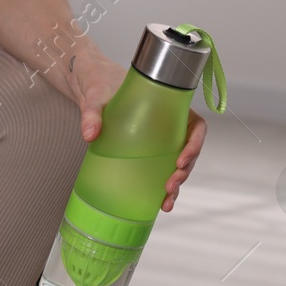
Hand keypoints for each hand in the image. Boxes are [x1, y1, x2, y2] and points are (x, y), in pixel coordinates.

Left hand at [71, 52, 206, 213]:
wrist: (89, 85)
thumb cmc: (99, 82)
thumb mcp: (96, 94)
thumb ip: (92, 112)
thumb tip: (89, 134)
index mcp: (169, 104)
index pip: (196, 126)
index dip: (195, 144)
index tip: (180, 160)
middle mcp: (169, 124)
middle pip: (189, 150)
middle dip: (184, 171)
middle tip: (169, 185)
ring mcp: (159, 139)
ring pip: (178, 165)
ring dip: (176, 185)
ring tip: (166, 203)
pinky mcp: (146, 150)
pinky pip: (161, 169)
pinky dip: (161, 187)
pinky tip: (158, 203)